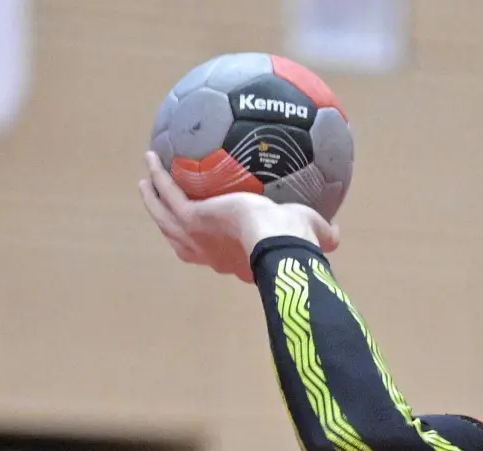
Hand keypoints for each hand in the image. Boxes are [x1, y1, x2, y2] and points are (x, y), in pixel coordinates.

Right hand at [136, 151, 338, 282]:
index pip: (217, 256)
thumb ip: (324, 234)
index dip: (211, 248)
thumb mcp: (313, 235)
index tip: (212, 233)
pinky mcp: (190, 217)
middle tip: (163, 207)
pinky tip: (152, 158)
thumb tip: (337, 233)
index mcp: (236, 260)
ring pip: (164, 218)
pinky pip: (167, 193)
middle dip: (170, 226)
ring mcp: (196, 236)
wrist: (278, 239)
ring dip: (153, 200)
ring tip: (146, 181)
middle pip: (180, 241)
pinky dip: (158, 177)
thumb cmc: (299, 241)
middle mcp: (211, 252)